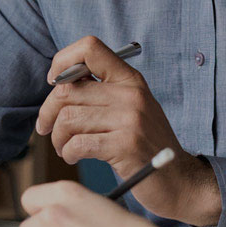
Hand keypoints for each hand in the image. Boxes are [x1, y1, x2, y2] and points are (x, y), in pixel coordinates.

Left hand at [37, 36, 221, 226]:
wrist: (179, 179)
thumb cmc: (146, 146)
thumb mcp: (131, 108)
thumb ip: (102, 93)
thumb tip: (58, 81)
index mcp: (130, 79)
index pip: (90, 47)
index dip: (62, 61)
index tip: (54, 83)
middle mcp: (131, 94)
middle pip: (67, 90)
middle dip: (48, 113)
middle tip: (47, 129)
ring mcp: (130, 119)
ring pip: (68, 119)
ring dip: (58, 138)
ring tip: (65, 147)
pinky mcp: (126, 145)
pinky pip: (78, 143)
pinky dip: (68, 153)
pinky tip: (74, 157)